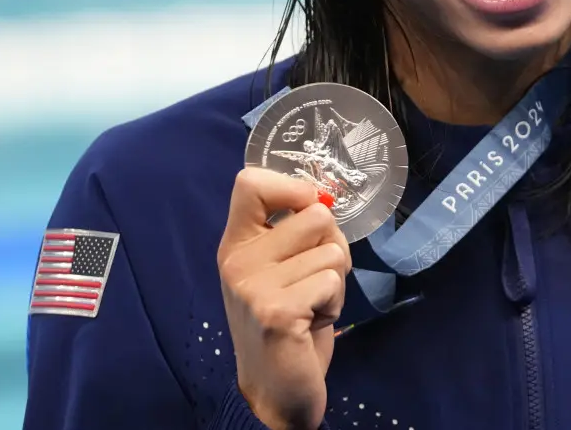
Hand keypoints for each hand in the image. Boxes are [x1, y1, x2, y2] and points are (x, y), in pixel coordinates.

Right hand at [218, 168, 350, 429]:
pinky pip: (331, 281)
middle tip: (313, 281)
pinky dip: (334, 302)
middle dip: (332, 246)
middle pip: (315, 214)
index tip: (307, 213)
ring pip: (332, 250)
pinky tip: (311, 323)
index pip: (250, 181)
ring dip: (334, 281)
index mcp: (236, 244)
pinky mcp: (276, 312)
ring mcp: (253, 286)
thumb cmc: (287, 322)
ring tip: (311, 305)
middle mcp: (237, 260)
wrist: (275, 390)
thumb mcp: (281, 269)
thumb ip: (296, 232)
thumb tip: (324, 199)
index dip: (293, 188)